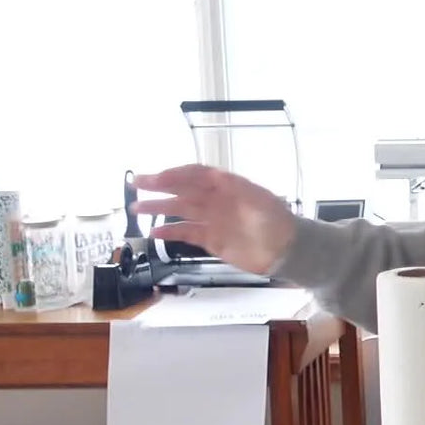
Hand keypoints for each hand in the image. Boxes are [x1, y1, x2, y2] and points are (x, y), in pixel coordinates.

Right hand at [130, 165, 297, 275]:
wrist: (288, 250)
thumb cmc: (277, 221)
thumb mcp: (261, 200)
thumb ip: (237, 187)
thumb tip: (214, 175)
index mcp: (228, 186)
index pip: (196, 174)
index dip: (176, 174)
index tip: (157, 178)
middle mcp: (217, 200)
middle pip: (183, 189)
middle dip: (159, 186)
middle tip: (136, 184)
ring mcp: (213, 220)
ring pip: (181, 210)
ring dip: (159, 208)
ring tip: (136, 208)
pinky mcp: (212, 240)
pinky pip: (187, 233)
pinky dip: (170, 232)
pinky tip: (154, 233)